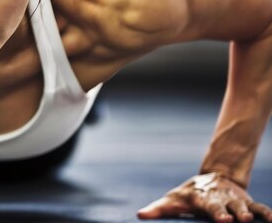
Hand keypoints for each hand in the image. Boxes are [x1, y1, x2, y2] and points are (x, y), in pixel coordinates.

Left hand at [138, 172, 271, 222]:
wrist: (211, 179)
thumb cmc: (189, 195)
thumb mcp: (172, 200)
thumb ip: (157, 209)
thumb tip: (139, 215)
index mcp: (203, 199)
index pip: (210, 206)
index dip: (216, 212)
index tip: (221, 219)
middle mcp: (221, 200)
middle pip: (228, 207)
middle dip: (232, 213)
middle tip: (238, 220)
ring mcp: (235, 201)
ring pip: (244, 206)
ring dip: (249, 213)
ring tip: (250, 220)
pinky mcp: (247, 203)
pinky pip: (259, 208)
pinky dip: (266, 213)